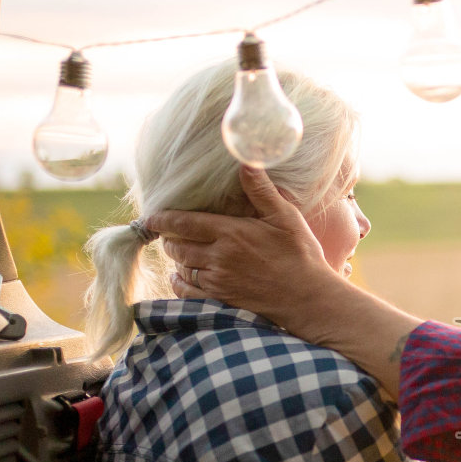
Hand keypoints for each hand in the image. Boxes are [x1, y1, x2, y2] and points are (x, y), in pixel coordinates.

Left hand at [152, 166, 343, 344]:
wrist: (309, 297)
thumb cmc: (300, 254)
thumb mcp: (285, 217)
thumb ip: (261, 190)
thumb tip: (246, 160)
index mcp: (230, 232)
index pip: (183, 222)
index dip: (162, 219)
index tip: (151, 217)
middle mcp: (219, 257)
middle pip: (177, 246)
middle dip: (170, 239)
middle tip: (171, 234)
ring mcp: (218, 281)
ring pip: (181, 267)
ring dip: (176, 259)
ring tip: (179, 253)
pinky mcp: (221, 300)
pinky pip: (187, 293)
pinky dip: (179, 283)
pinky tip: (182, 277)